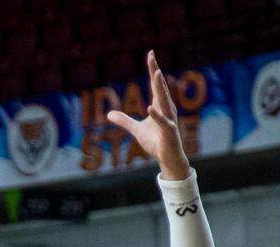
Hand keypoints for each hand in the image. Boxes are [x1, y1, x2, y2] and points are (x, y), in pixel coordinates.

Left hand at [107, 51, 189, 180]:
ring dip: (160, 87)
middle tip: (152, 56)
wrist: (168, 159)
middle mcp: (166, 109)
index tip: (150, 54)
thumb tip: (109, 114)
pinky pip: (163, 122)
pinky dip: (156, 115)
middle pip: (160, 87)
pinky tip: (150, 107)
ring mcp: (169, 120)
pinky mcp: (170, 132)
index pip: (155, 85)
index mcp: (160, 106)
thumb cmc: (156, 143)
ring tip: (156, 73)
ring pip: (164, 101)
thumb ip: (124, 121)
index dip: (152, 69)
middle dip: (156, 72)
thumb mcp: (136, 130)